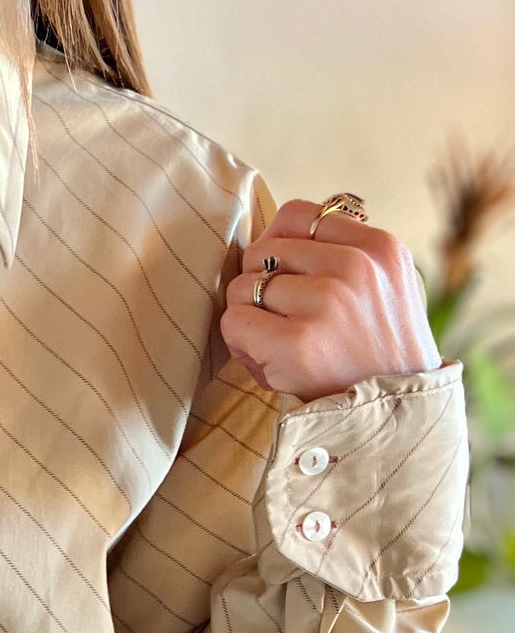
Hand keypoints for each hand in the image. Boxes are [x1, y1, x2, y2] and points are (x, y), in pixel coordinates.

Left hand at [221, 197, 443, 400]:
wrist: (397, 417)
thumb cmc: (378, 354)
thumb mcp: (385, 288)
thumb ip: (343, 254)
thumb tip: (271, 233)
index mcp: (380, 247)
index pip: (299, 214)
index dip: (279, 247)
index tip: (290, 279)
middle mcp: (356, 267)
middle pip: (262, 251)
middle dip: (261, 286)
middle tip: (286, 321)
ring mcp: (327, 302)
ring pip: (242, 286)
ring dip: (250, 318)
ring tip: (280, 344)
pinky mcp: (297, 342)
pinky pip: (235, 322)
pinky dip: (241, 344)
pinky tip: (269, 362)